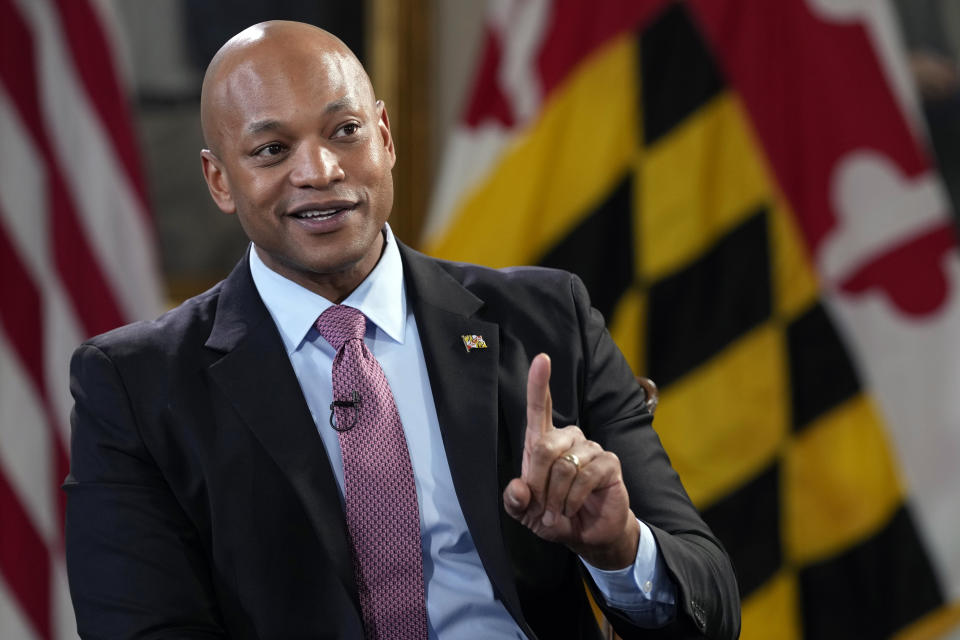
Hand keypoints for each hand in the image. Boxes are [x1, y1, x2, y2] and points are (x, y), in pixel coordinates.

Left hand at [503, 353, 639, 569]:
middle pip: (545, 445)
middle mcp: (568, 439)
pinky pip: (585, 476)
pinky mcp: (609, 462)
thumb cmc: (554, 516)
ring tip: (558, 511)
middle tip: (541, 506)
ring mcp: (591, 448)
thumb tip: (520, 488)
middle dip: (538, 482)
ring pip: (565, 465)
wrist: (587, 535)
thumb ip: (515, 501)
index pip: (540, 408)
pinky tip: (571, 509)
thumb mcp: (525, 513)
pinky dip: (573, 499)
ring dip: (556, 496)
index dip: (539, 383)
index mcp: (544, 443)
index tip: (542, 359)